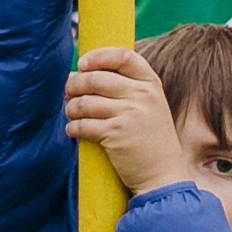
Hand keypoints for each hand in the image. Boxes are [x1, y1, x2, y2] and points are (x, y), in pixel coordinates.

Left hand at [65, 43, 189, 197]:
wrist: (163, 175)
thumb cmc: (150, 140)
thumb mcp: (150, 106)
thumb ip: (126, 87)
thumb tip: (79, 73)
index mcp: (151, 84)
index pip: (123, 56)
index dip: (98, 56)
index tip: (82, 64)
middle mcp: (142, 95)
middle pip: (96, 78)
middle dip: (75, 84)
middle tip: (68, 93)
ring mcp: (130, 114)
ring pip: (85, 101)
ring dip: (71, 108)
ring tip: (71, 114)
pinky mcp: (116, 134)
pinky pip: (83, 123)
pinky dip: (74, 127)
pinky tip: (73, 130)